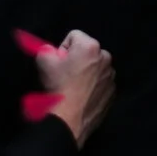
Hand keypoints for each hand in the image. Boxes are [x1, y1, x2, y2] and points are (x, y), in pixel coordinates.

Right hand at [35, 29, 113, 144]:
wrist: (69, 120)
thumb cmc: (58, 87)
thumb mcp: (43, 61)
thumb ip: (46, 49)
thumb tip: (50, 51)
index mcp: (91, 47)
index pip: (74, 36)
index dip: (62, 48)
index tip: (59, 63)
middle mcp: (106, 58)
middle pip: (87, 51)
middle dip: (76, 59)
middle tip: (65, 74)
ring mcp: (111, 77)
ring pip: (95, 67)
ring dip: (86, 72)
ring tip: (74, 87)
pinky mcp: (113, 93)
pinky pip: (100, 83)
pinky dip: (92, 86)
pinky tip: (82, 97)